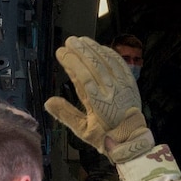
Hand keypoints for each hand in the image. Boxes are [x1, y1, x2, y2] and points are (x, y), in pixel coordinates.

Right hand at [46, 36, 153, 163]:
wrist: (132, 140)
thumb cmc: (106, 136)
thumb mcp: (82, 130)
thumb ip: (65, 114)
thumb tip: (48, 101)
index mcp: (97, 103)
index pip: (82, 77)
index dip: (71, 62)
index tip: (61, 52)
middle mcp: (110, 92)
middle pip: (94, 65)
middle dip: (81, 50)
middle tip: (70, 41)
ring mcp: (122, 86)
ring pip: (107, 62)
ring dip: (94, 49)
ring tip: (82, 40)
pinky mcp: (131, 84)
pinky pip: (121, 65)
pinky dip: (111, 54)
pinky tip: (102, 48)